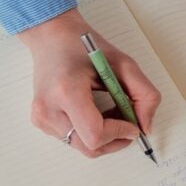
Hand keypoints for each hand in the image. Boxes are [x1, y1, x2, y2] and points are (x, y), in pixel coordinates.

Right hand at [17, 9, 160, 157]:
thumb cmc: (82, 46)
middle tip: (127, 124)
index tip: (132, 125)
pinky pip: (73, 140)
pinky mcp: (41, 122)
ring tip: (109, 113)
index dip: (119, 134)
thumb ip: (144, 95)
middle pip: (90, 148)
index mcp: (67, 91)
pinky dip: (89, 133)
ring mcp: (42, 118)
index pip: (95, 134)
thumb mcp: (123, 63)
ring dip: (103, 136)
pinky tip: (93, 113)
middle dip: (114, 140)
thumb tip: (145, 126)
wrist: (51, 37)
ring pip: (83, 147)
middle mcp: (49, 108)